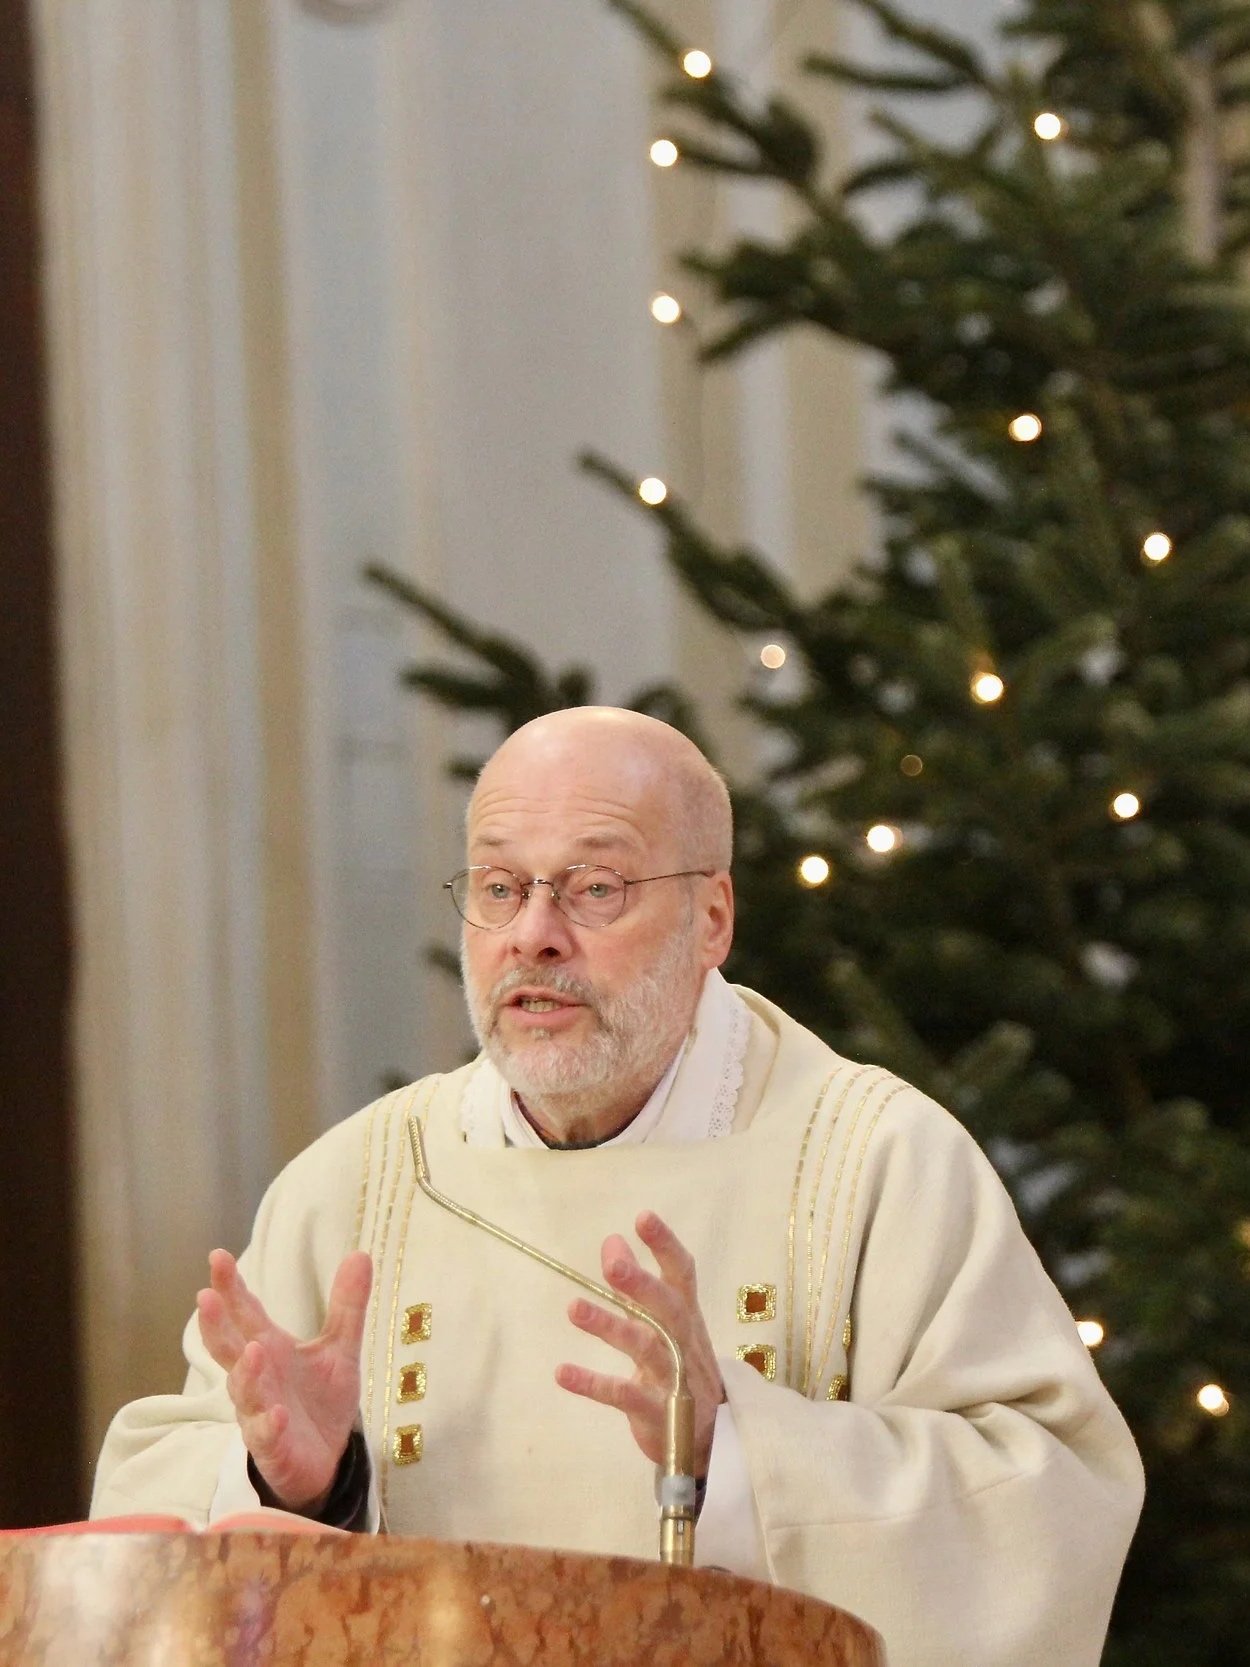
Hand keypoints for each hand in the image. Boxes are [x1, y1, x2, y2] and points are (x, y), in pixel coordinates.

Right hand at [196, 1247, 371, 1512]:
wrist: (327, 1459)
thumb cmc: (321, 1400)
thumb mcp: (340, 1348)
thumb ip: (346, 1305)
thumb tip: (360, 1253)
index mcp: (269, 1348)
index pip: (245, 1313)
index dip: (230, 1287)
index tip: (218, 1256)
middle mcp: (256, 1377)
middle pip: (229, 1348)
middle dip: (217, 1324)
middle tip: (206, 1297)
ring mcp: (259, 1413)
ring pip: (244, 1391)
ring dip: (246, 1373)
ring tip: (253, 1350)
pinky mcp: (273, 1448)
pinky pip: (266, 1436)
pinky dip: (269, 1424)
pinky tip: (275, 1412)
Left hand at [555, 1212, 724, 1475]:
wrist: (709, 1437)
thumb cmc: (680, 1366)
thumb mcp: (662, 1324)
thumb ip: (635, 1286)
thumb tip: (612, 1241)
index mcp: (686, 1315)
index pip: (682, 1274)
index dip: (665, 1246)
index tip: (642, 1217)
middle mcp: (683, 1342)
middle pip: (668, 1309)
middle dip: (642, 1286)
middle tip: (611, 1266)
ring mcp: (673, 1378)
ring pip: (644, 1348)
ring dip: (610, 1327)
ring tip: (574, 1309)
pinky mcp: (655, 1412)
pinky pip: (623, 1396)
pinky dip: (592, 1384)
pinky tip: (562, 1372)